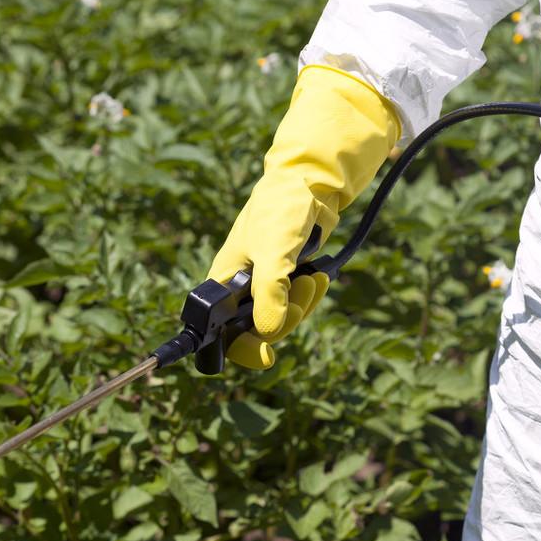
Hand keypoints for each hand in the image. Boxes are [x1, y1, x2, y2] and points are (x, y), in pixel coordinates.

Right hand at [207, 64, 400, 368]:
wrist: (310, 183)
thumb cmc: (282, 210)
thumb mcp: (274, 251)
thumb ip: (269, 292)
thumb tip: (269, 333)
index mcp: (223, 283)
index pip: (221, 333)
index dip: (240, 349)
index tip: (266, 356)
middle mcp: (239, 289)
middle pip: (257, 332)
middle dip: (284, 319)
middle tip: (301, 293)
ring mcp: (263, 286)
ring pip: (280, 320)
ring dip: (301, 306)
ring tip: (313, 279)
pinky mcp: (285, 281)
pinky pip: (295, 305)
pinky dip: (310, 296)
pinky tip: (319, 278)